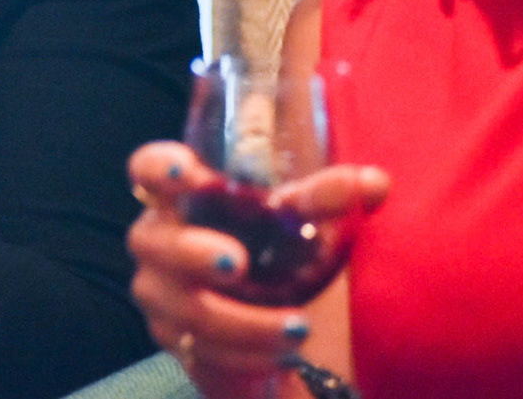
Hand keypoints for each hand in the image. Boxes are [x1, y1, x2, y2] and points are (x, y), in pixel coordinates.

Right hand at [126, 142, 387, 398]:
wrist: (271, 317)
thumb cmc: (276, 250)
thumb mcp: (304, 221)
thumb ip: (329, 199)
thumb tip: (374, 182)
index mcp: (182, 198)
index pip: (148, 171)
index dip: (158, 166)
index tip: (185, 170)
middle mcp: (160, 242)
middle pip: (152, 242)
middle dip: (191, 252)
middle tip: (237, 262)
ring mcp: (162, 295)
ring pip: (184, 309)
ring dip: (241, 321)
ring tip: (298, 329)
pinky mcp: (178, 342)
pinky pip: (202, 352)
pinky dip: (247, 354)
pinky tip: (284, 355)